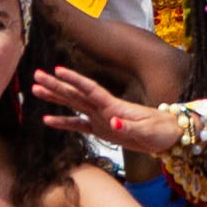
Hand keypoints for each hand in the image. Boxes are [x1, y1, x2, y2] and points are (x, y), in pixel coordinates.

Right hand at [25, 65, 165, 155]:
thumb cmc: (162, 131)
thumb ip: (129, 127)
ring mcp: (101, 118)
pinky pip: (79, 125)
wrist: (170, 136)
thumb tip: (112, 121)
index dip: (74, 80)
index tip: (57, 70)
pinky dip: (64, 122)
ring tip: (36, 90)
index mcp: (114, 106)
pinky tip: (48, 120)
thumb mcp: (148, 131)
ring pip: (73, 105)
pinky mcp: (102, 130)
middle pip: (76, 94)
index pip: (90, 90)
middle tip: (36, 75)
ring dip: (56, 98)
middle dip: (56, 84)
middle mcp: (104, 108)